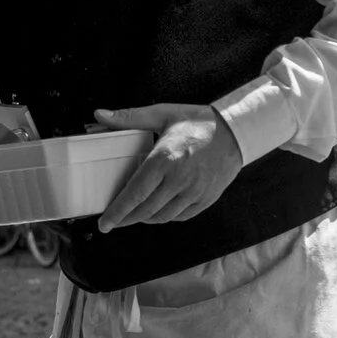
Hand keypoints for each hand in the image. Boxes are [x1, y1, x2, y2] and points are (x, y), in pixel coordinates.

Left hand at [94, 104, 244, 229]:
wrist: (236, 132)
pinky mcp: (206, 198)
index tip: (104, 223)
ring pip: (163, 216)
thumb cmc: (198, 122)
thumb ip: (129, 117)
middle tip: (114, 221)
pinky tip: (158, 211)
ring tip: (135, 215)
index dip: (117, 212)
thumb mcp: (163, 114)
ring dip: (145, 218)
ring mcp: (195, 192)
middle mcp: (180, 179)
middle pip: (146, 210)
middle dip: (126, 219)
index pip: (135, 193)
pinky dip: (166, 217)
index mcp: (165, 159)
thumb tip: (100, 114)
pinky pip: (181, 216)